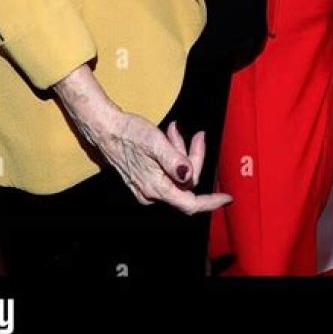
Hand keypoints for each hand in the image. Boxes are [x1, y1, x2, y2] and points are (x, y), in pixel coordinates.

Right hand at [97, 111, 228, 213]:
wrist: (106, 130)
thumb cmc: (129, 134)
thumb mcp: (154, 142)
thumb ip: (173, 159)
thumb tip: (188, 176)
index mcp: (156, 187)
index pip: (189, 203)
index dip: (210, 202)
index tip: (226, 198)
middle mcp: (151, 193)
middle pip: (186, 183)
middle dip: (194, 158)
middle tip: (196, 136)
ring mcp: (146, 188)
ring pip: (177, 176)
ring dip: (181, 154)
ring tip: (173, 132)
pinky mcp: (144, 180)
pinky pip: (167, 174)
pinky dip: (172, 157)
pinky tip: (168, 141)